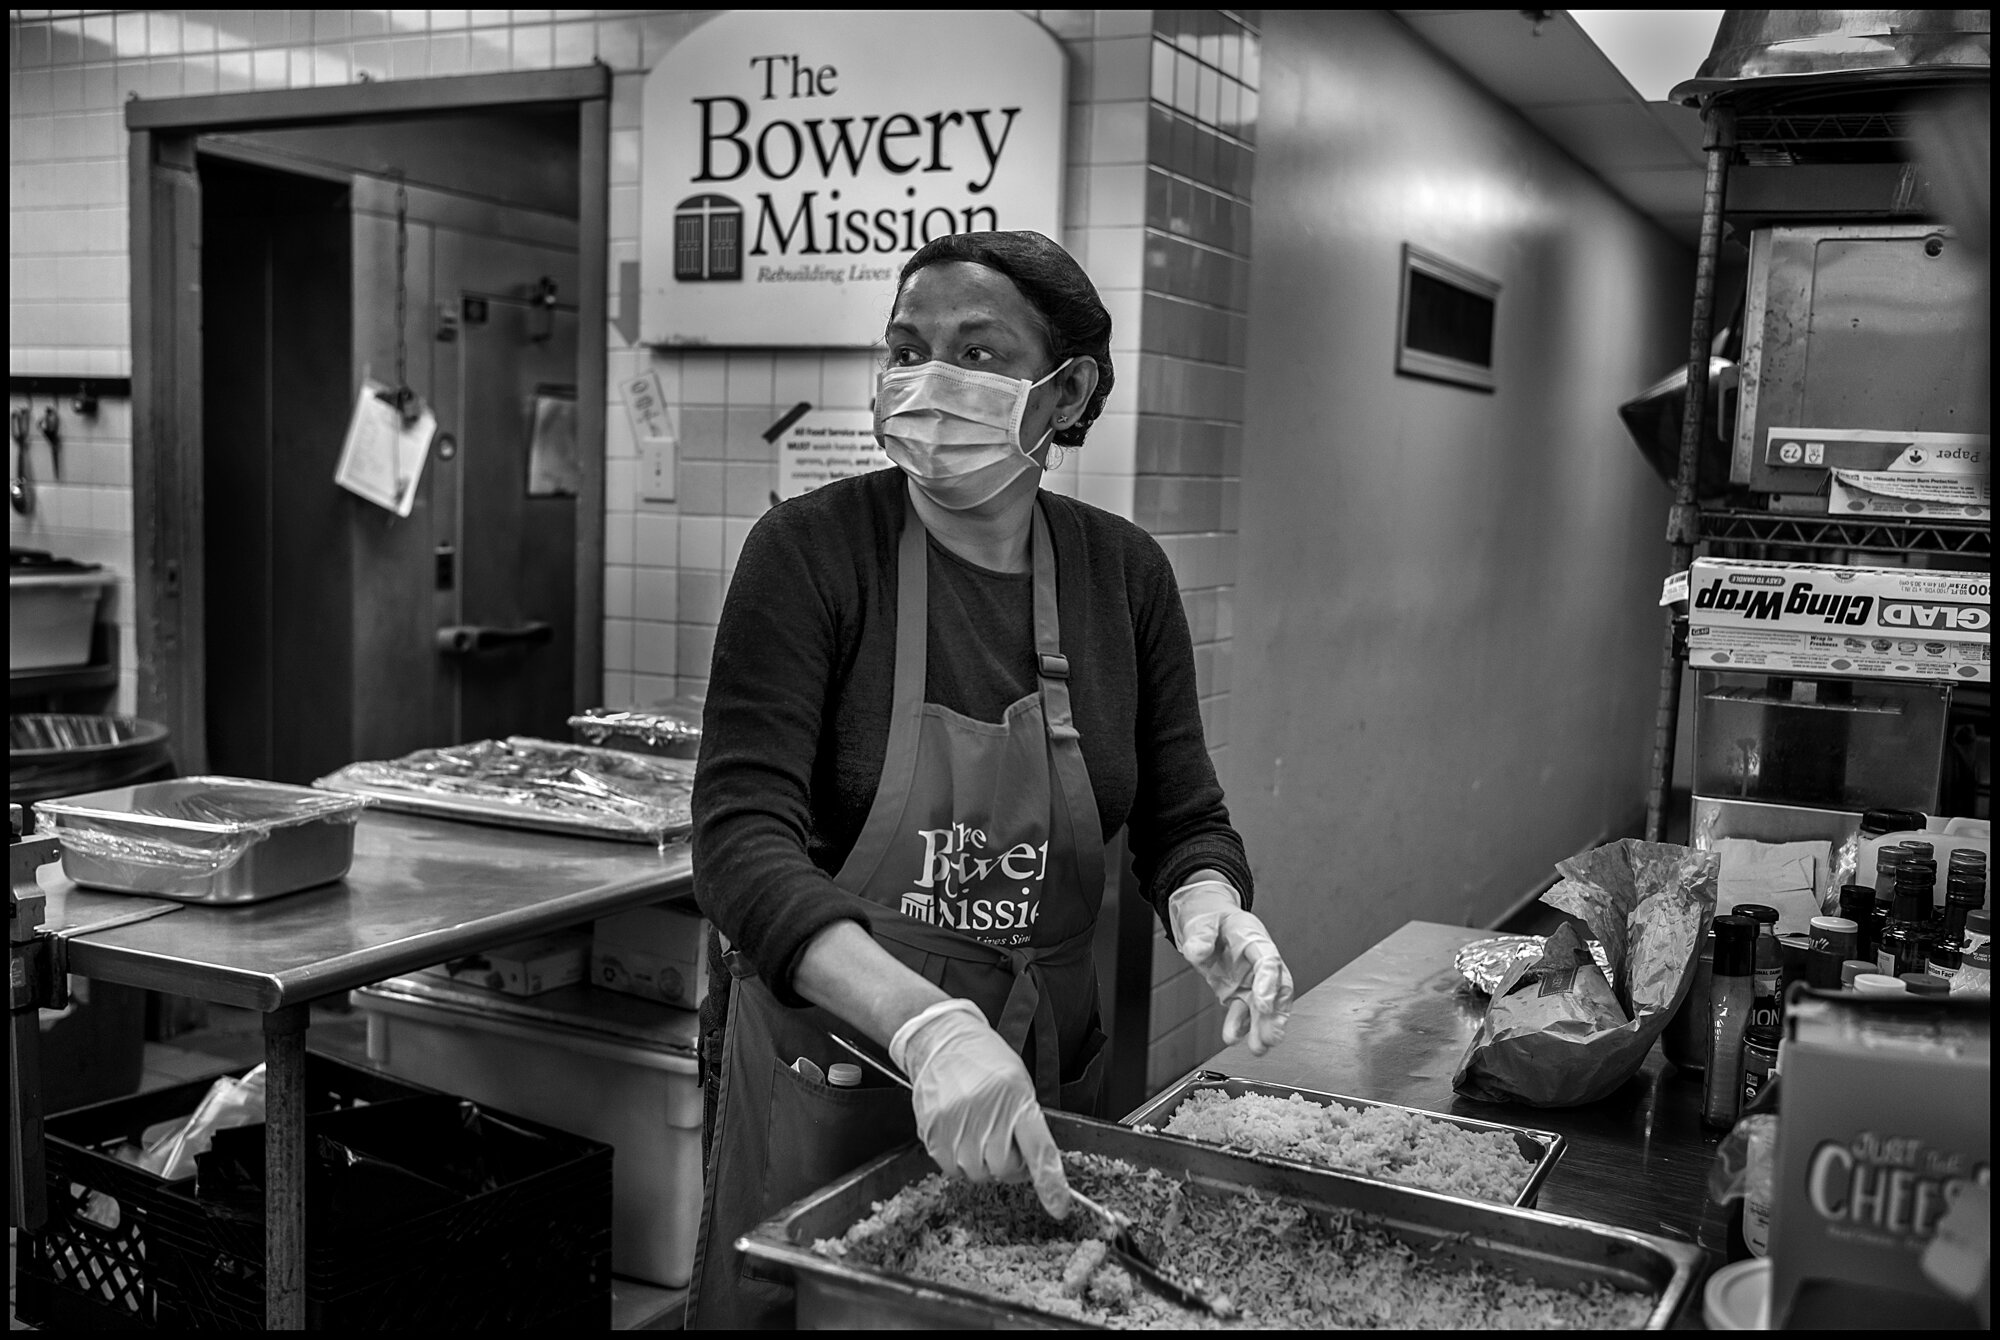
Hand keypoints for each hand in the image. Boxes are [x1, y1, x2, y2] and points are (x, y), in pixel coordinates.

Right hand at [889, 999, 1070, 1216]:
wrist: (942, 1040)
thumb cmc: (986, 1061)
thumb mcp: (1018, 1082)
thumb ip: (1027, 1123)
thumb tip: (1036, 1167)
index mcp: (1016, 1097)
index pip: (1039, 1149)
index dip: (1051, 1182)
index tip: (1060, 1207)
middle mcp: (986, 1112)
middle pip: (1005, 1169)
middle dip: (1010, 1164)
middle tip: (1006, 1143)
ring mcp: (956, 1124)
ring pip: (977, 1174)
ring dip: (983, 1163)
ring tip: (980, 1133)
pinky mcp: (932, 1133)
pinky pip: (952, 1169)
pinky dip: (959, 1160)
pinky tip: (960, 1134)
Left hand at [1169, 880, 1294, 1054]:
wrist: (1207, 924)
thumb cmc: (1211, 918)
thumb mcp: (1202, 920)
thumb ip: (1200, 936)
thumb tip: (1197, 950)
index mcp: (1255, 940)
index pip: (1269, 962)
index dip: (1269, 984)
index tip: (1264, 1005)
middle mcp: (1259, 963)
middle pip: (1275, 990)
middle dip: (1274, 1016)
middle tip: (1270, 1038)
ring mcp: (1251, 980)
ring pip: (1263, 1007)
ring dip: (1262, 1029)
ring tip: (1259, 1049)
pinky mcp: (1239, 992)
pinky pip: (1243, 1012)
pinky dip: (1241, 1026)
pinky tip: (1235, 1038)